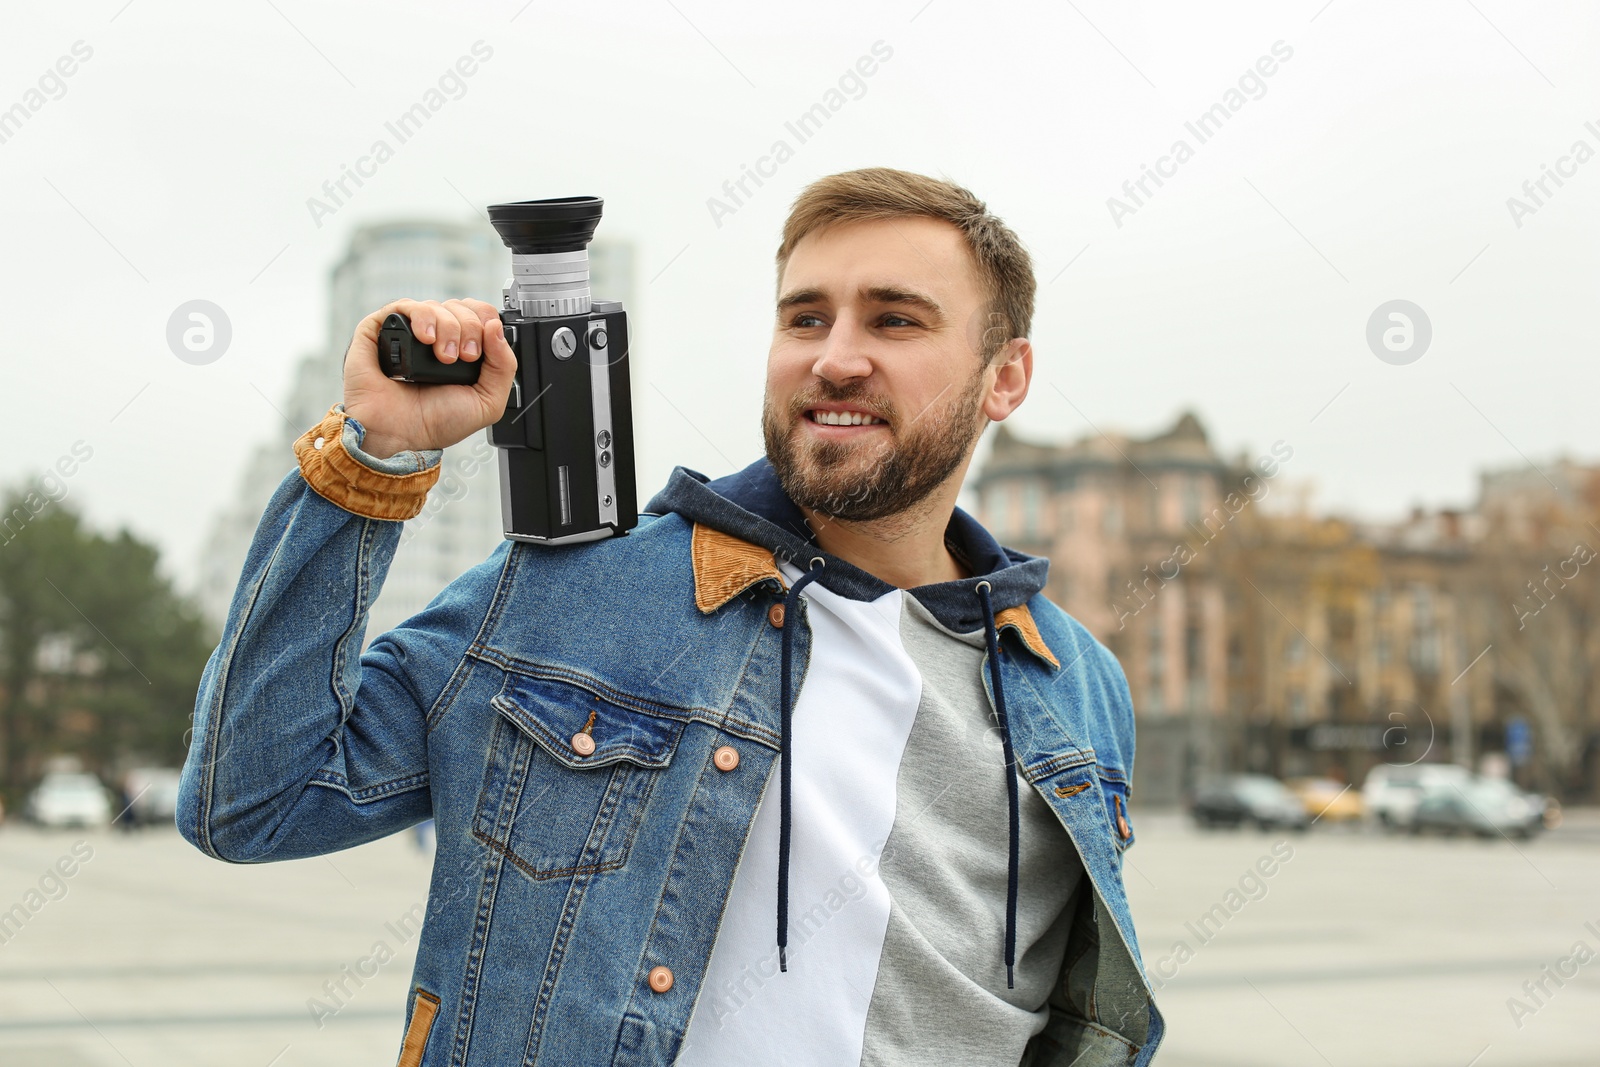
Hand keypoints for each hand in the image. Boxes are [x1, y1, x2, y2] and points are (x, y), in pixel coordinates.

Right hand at [341, 298, 516, 457]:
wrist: (401, 435)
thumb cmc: (436, 423)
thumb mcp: (487, 401)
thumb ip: (504, 365)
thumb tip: (496, 326)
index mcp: (462, 351)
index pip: (480, 316)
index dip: (485, 324)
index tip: (480, 351)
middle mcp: (437, 339)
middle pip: (461, 308)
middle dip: (469, 328)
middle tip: (463, 357)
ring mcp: (409, 334)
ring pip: (435, 306)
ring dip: (447, 326)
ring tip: (442, 356)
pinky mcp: (381, 330)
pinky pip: (404, 306)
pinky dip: (421, 315)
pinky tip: (425, 338)